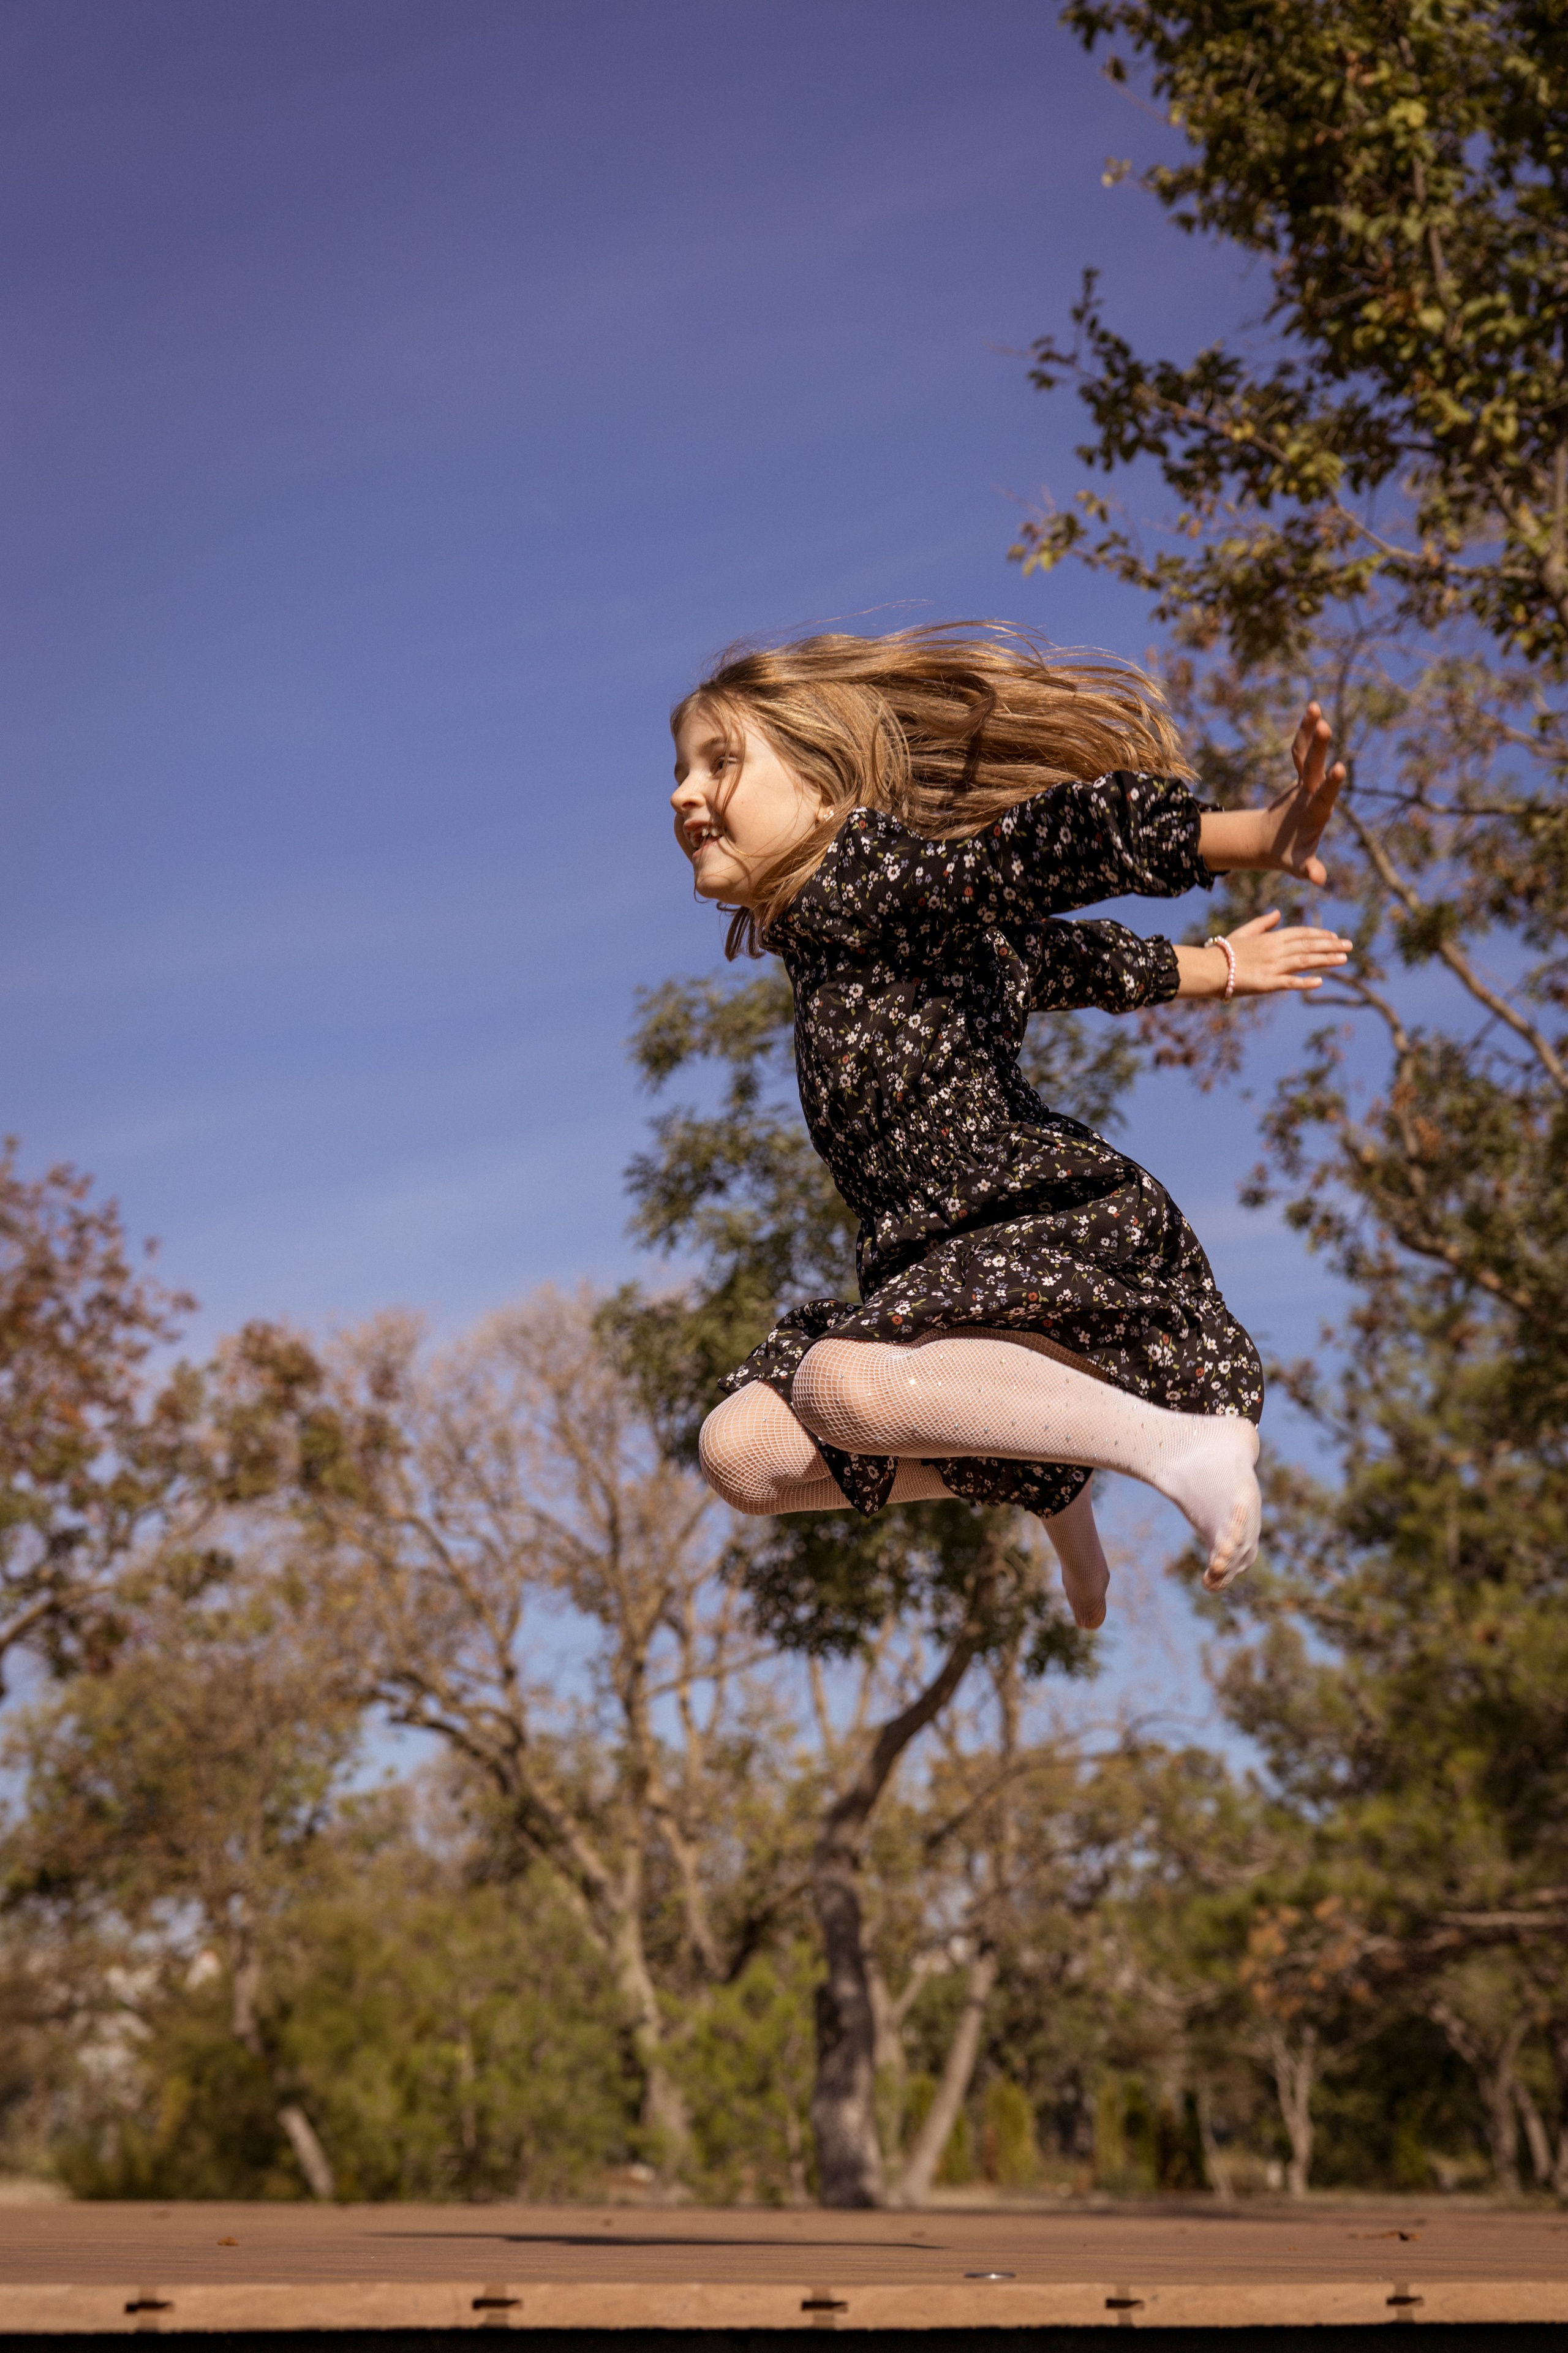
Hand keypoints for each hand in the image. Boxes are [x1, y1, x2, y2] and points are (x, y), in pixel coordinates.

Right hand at [1174, 911, 1353, 998]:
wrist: (1208, 969)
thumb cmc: (1222, 952)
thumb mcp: (1244, 933)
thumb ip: (1263, 923)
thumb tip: (1278, 913)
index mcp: (1270, 937)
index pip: (1301, 933)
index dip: (1319, 934)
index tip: (1334, 937)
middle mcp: (1275, 950)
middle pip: (1308, 945)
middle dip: (1331, 945)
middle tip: (1350, 946)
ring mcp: (1272, 966)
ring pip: (1305, 961)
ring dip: (1326, 960)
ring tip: (1344, 960)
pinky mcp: (1266, 983)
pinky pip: (1290, 982)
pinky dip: (1305, 982)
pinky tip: (1320, 981)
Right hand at [1196, 700, 1347, 880]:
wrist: (1280, 844)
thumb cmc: (1290, 856)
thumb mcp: (1298, 863)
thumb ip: (1309, 869)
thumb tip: (1319, 880)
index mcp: (1318, 813)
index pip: (1326, 795)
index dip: (1332, 783)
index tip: (1340, 767)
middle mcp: (1317, 794)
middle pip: (1318, 767)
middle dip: (1320, 748)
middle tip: (1325, 726)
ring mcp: (1311, 783)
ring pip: (1310, 754)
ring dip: (1313, 733)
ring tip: (1315, 707)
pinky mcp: (1302, 777)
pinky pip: (1300, 752)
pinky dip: (1303, 734)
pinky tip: (1312, 710)